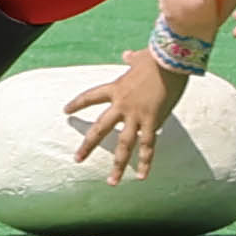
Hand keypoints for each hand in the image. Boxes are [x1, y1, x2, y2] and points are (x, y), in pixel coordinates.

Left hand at [64, 47, 194, 176]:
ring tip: (111, 182)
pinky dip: (146, 163)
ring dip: (118, 165)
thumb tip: (127, 54)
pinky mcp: (153, 121)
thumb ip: (131, 59)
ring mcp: (136, 115)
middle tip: (76, 160)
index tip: (65, 111)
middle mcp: (121, 105)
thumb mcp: (139, 58)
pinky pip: (148, 147)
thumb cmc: (156, 58)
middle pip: (100, 129)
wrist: (169, 62)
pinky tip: (142, 177)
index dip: (77, 104)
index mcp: (115, 88)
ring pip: (124, 145)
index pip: (89, 97)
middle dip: (87, 145)